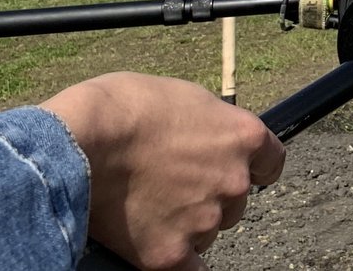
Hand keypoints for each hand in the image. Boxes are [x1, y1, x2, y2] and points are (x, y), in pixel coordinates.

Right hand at [42, 73, 285, 270]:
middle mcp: (233, 181)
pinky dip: (173, 258)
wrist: (81, 139)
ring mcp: (203, 220)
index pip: (271, 163)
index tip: (237, 168)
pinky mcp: (169, 254)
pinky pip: (187, 268)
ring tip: (146, 203)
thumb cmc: (125, 107)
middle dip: (210, 194)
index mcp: (243, 137)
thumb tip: (211, 140)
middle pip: (235, 200)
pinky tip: (155, 246)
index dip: (253, 167)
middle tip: (171, 183)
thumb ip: (210, 126)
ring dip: (186, 223)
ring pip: (206, 231)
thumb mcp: (185, 98)